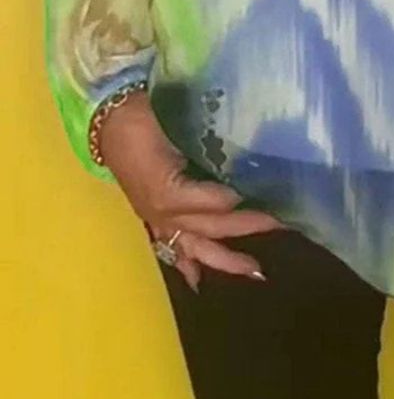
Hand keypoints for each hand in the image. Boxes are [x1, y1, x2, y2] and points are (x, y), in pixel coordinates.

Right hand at [98, 91, 281, 291]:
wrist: (108, 120)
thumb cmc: (143, 118)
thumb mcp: (175, 126)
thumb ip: (205, 146)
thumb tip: (241, 159)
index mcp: (168, 192)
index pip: (214, 203)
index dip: (239, 201)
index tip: (270, 195)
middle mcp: (163, 213)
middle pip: (210, 227)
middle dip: (245, 227)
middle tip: (279, 225)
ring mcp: (156, 219)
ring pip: (194, 248)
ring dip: (224, 260)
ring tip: (255, 271)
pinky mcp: (151, 219)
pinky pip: (170, 248)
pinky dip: (186, 265)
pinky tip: (198, 280)